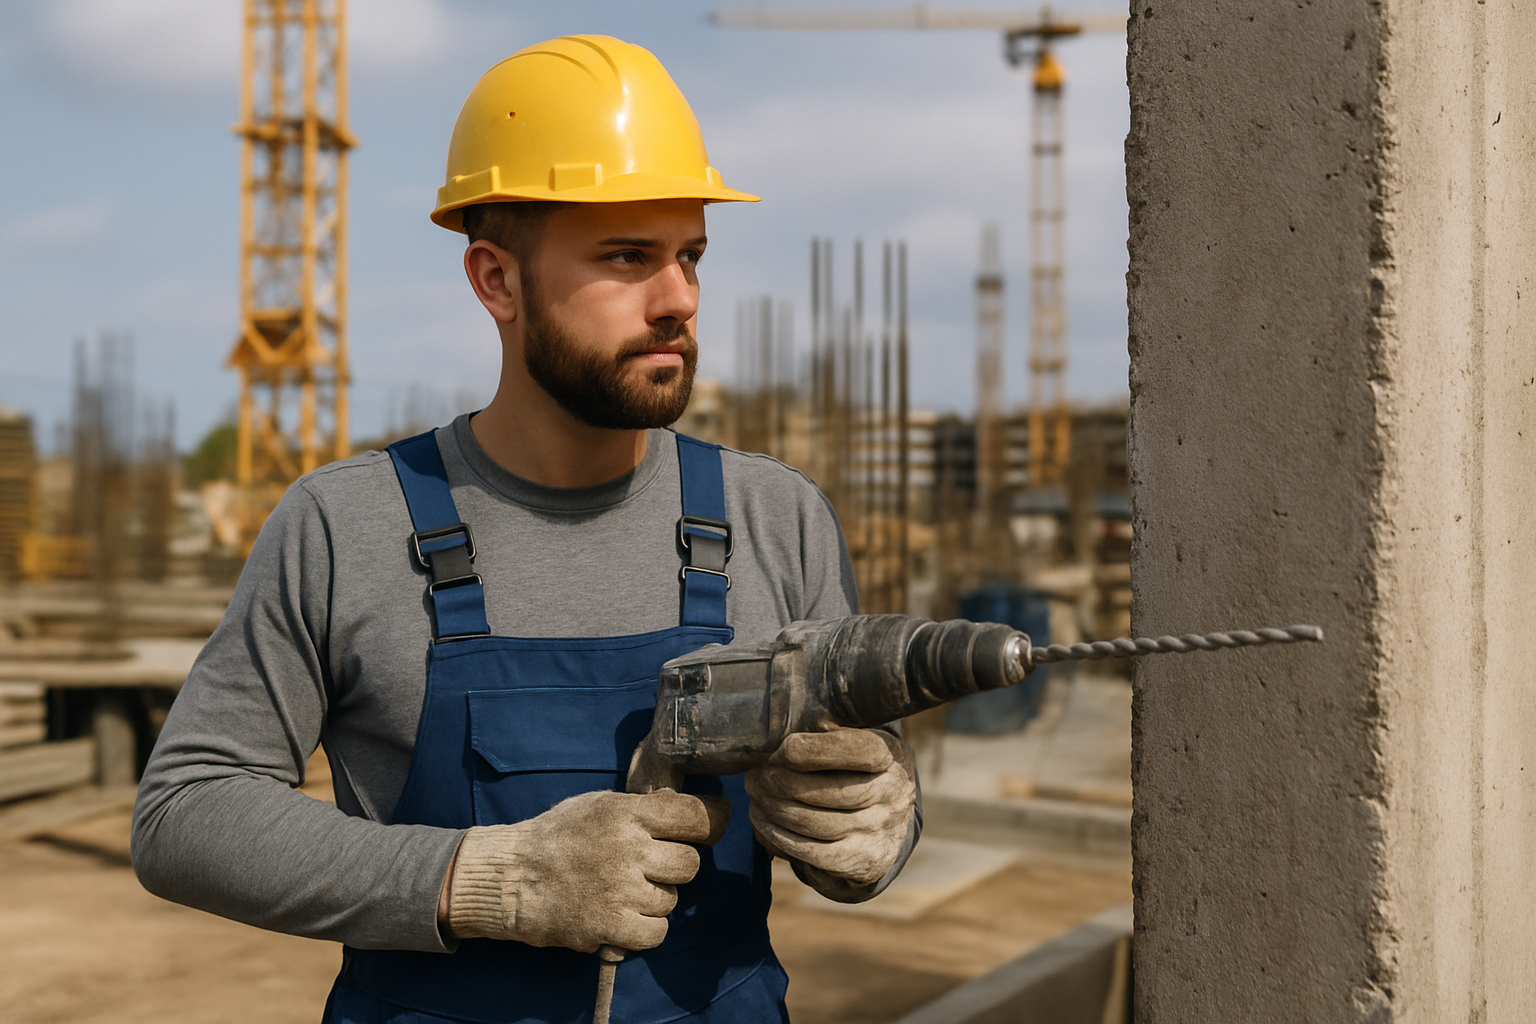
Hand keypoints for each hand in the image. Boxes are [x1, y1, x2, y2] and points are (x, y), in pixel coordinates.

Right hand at [445, 788, 729, 952]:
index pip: (695, 816)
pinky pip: (658, 932)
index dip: (710, 823)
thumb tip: (696, 810)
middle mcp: (629, 848)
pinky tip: (625, 917)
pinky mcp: (611, 925)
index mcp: (627, 813)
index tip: (710, 827)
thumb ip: (643, 808)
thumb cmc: (556, 837)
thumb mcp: (598, 805)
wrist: (510, 878)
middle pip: (690, 864)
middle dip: (674, 867)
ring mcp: (622, 889)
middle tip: (650, 868)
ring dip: (654, 899)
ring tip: (622, 891)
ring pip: (672, 899)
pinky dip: (646, 929)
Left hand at [744, 727, 916, 886]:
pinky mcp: (865, 862)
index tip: (780, 750)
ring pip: (815, 824)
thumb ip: (822, 726)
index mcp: (891, 753)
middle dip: (780, 782)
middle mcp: (894, 794)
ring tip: (755, 795)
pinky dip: (779, 836)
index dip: (811, 751)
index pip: (857, 751)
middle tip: (755, 776)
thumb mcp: (852, 735)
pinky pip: (813, 853)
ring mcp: (881, 832)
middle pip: (829, 791)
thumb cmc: (853, 764)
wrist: (884, 815)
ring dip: (773, 809)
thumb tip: (773, 734)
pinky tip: (763, 820)